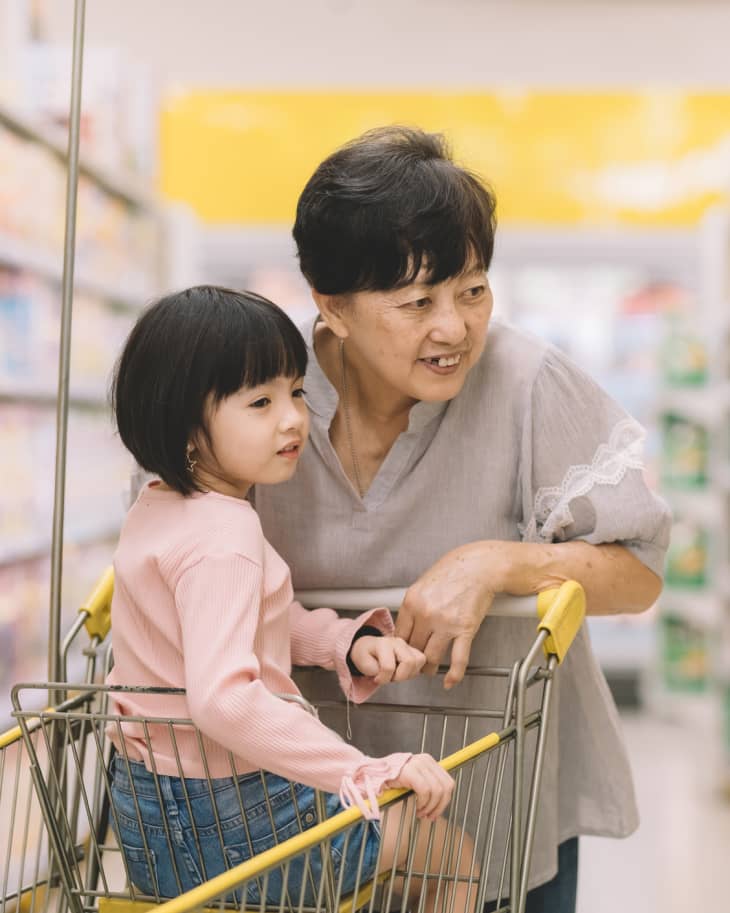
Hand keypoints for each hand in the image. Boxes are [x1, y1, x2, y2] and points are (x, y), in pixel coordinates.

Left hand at [349, 636, 425, 684]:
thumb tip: (385, 675)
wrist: (368, 647)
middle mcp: (398, 642)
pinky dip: (414, 670)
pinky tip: (403, 671)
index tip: (376, 679)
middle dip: (399, 676)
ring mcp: (407, 645)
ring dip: (409, 673)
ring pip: (419, 660)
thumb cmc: (365, 655)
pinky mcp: (413, 649)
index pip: (389, 667)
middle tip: (389, 677)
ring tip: (396, 674)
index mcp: (383, 644)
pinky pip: (422, 660)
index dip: (383, 678)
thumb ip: (372, 670)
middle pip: (409, 662)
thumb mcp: (362, 663)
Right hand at [387, 754, 453, 820]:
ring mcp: (418, 764)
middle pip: (446, 787)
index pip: (448, 783)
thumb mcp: (415, 780)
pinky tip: (417, 809)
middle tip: (429, 816)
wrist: (372, 774)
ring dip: (430, 807)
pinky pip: (425, 791)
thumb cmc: (393, 780)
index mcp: (429, 762)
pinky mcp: (410, 771)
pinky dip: (423, 803)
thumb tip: (442, 801)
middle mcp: (426, 760)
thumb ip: (428, 785)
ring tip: (421, 813)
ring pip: (437, 791)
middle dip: (440, 806)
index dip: (445, 801)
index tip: (435, 813)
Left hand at [395, 543, 504, 688]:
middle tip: (414, 665)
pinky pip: (458, 660)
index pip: (399, 636)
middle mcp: (426, 614)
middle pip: (413, 648)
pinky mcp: (465, 630)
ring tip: (430, 670)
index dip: (400, 649)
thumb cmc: (453, 572)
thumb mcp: (422, 585)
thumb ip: (413, 606)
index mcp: (412, 602)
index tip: (402, 654)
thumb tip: (404, 626)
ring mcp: (446, 623)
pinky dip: (453, 675)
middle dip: (413, 660)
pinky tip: (449, 682)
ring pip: (431, 657)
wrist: (479, 567)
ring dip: (429, 669)